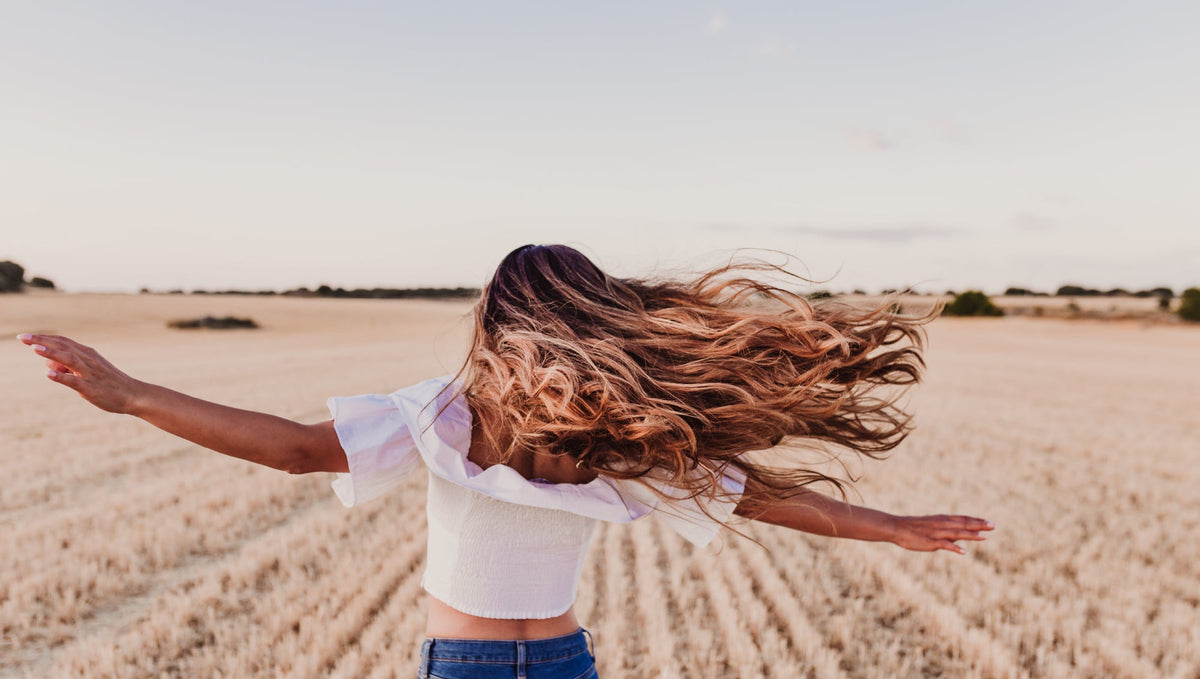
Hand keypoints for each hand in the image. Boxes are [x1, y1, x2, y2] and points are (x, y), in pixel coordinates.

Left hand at [17, 334, 144, 413]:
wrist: (133, 395)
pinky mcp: (92, 388)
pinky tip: (49, 374)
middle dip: (41, 341)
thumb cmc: (109, 383)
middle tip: (21, 337)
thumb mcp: (87, 371)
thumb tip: (47, 363)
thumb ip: (67, 366)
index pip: (62, 342)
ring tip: (34, 348)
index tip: (25, 336)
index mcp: (87, 354)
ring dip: (51, 353)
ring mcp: (90, 374)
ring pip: (69, 360)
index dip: (43, 338)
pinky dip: (62, 377)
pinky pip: (75, 381)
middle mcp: (88, 360)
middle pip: (62, 347)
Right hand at [891, 514, 993, 554]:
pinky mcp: (931, 542)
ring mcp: (937, 533)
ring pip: (957, 533)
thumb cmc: (914, 528)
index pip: (963, 519)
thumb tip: (961, 537)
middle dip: (979, 525)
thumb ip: (947, 531)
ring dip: (971, 535)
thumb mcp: (933, 527)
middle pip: (964, 524)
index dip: (977, 520)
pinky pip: (945, 545)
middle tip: (994, 525)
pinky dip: (955, 548)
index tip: (989, 522)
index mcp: (943, 520)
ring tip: (984, 537)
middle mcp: (942, 524)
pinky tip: (964, 552)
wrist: (897, 528)